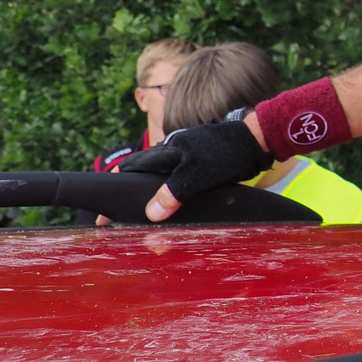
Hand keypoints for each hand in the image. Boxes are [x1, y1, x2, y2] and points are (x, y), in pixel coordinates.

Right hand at [118, 115, 274, 220]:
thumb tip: (151, 213)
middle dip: (131, 196)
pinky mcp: (202, 167)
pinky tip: (174, 211)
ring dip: (153, 198)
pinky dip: (172, 197)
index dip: (114, 188)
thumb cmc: (226, 153)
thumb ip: (173, 193)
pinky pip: (180, 184)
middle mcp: (173, 154)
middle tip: (121, 219)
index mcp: (166, 151)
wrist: (258, 142)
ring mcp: (188, 159)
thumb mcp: (196, 174)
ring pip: (162, 181)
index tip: (103, 211)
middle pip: (144, 176)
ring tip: (145, 220)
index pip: (130, 169)